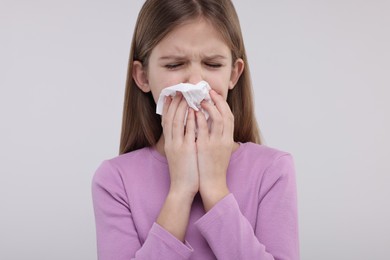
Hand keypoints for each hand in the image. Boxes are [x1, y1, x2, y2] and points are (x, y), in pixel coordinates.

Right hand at [162, 93, 198, 198]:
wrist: (182, 189)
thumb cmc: (183, 173)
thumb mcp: (178, 156)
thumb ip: (179, 143)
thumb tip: (184, 132)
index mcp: (169, 143)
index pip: (166, 122)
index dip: (168, 108)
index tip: (170, 96)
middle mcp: (171, 143)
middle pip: (170, 118)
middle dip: (174, 103)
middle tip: (178, 91)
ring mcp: (178, 146)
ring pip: (177, 122)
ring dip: (181, 107)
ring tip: (185, 95)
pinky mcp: (186, 150)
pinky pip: (188, 131)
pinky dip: (189, 119)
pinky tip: (193, 110)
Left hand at [196, 89, 233, 210]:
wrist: (212, 185)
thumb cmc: (214, 169)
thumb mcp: (221, 152)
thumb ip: (219, 139)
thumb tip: (214, 127)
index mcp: (228, 140)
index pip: (230, 117)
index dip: (223, 104)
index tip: (215, 95)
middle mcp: (225, 140)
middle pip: (225, 114)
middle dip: (218, 101)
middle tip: (208, 91)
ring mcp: (216, 143)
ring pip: (216, 119)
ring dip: (209, 106)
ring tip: (200, 99)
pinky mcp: (205, 147)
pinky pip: (203, 129)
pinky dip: (200, 118)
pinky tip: (193, 111)